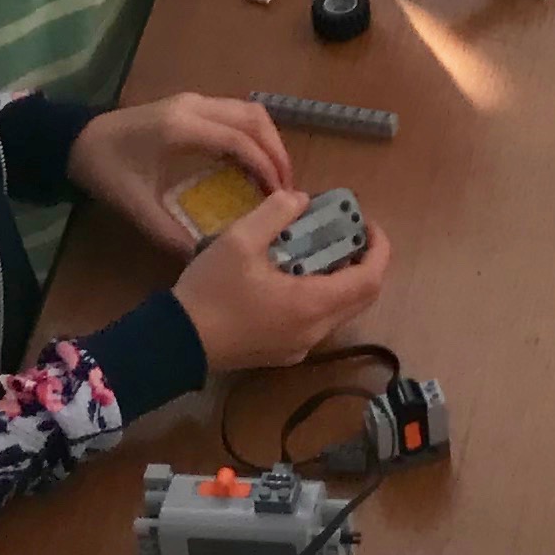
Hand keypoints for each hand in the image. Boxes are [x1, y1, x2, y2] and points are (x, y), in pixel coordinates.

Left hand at [64, 92, 293, 258]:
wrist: (76, 141)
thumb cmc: (104, 170)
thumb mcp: (134, 205)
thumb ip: (168, 232)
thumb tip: (202, 258)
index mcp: (181, 128)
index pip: (238, 140)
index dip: (265, 165)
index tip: (279, 195)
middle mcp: (194, 106)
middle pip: (253, 118)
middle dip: (276, 151)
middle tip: (286, 186)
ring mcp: (194, 101)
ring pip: (248, 111)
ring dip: (268, 139)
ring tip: (275, 175)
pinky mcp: (192, 105)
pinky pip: (235, 113)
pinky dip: (253, 134)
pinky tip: (252, 162)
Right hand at [169, 185, 396, 373]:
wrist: (175, 344)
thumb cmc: (211, 290)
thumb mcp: (239, 240)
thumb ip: (276, 212)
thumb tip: (301, 200)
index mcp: (312, 304)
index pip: (370, 279)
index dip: (379, 248)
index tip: (366, 224)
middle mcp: (315, 331)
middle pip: (363, 298)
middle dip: (364, 262)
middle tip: (346, 233)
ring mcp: (300, 348)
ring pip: (341, 312)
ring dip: (342, 280)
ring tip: (319, 250)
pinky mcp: (284, 354)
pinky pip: (319, 324)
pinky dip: (322, 297)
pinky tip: (294, 277)